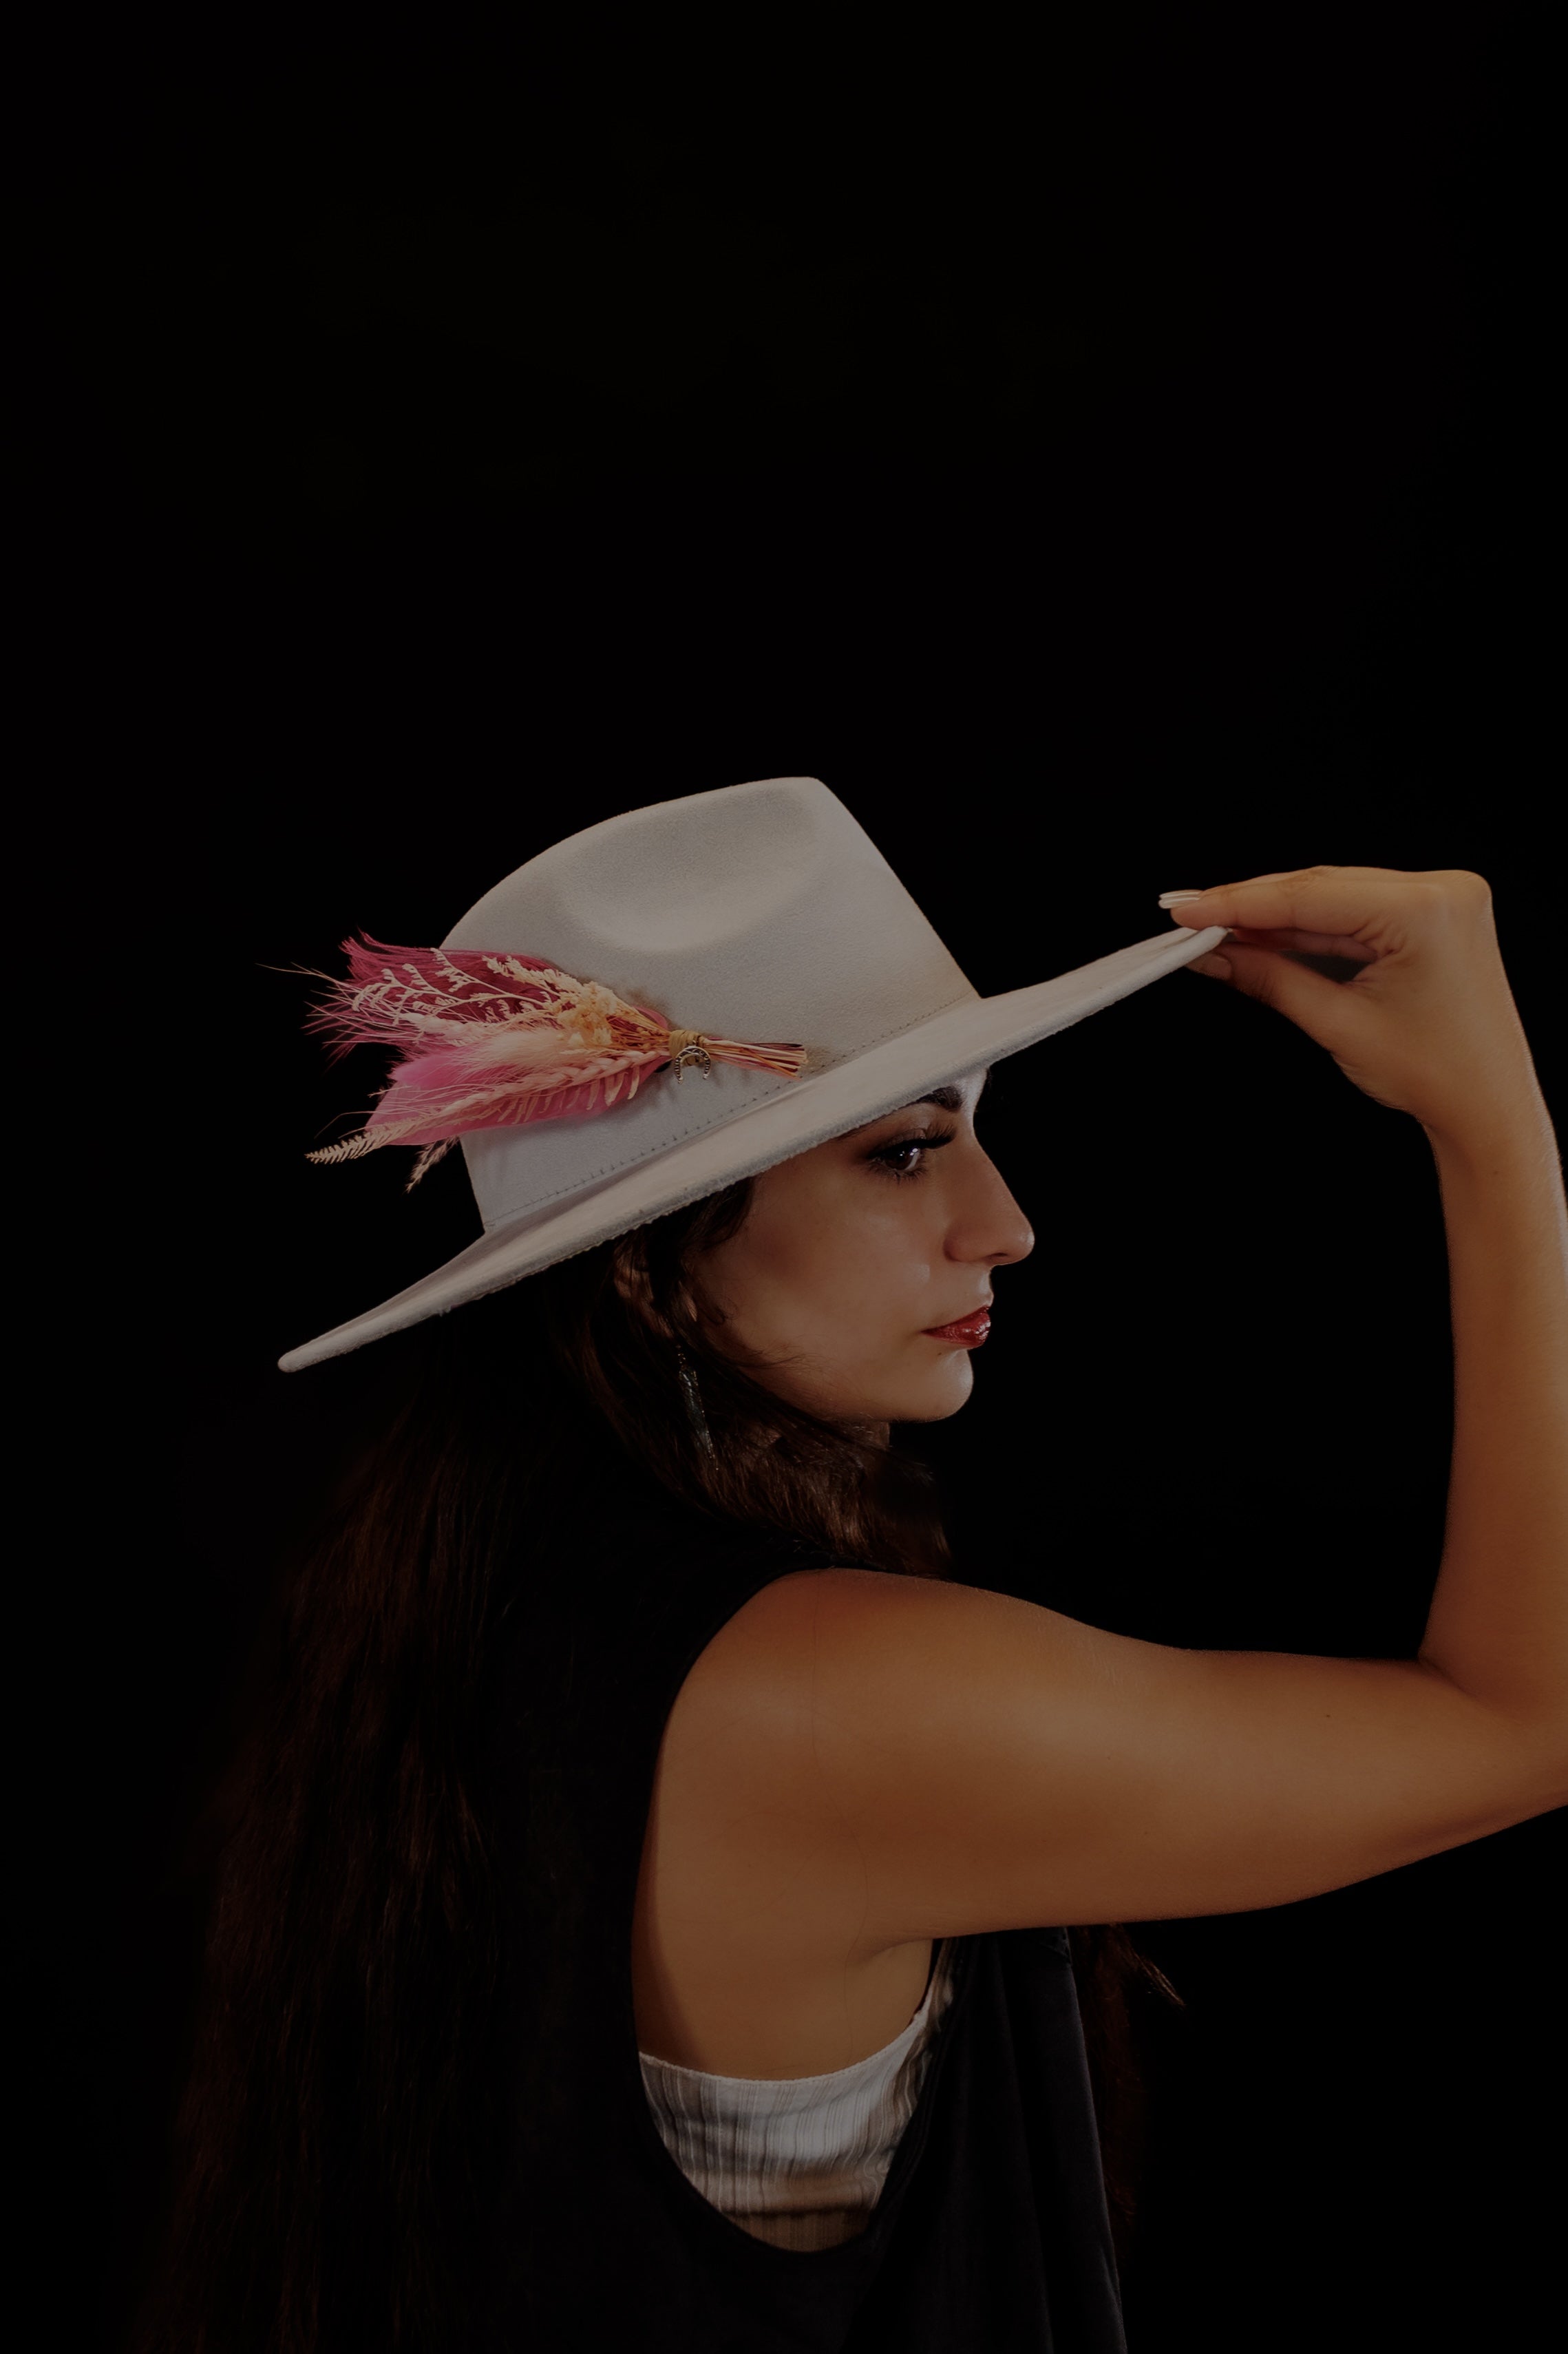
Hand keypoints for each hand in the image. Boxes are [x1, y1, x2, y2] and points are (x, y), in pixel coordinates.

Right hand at [1162, 866, 1539, 1145]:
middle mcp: (1441, 891)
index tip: (1188, 909)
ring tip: (1219, 929)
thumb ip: (1269, 978)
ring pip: (1335, 895)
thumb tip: (1214, 956)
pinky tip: (1268, 934)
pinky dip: (1312, 925)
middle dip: (1252, 906)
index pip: (1309, 894)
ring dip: (1278, 915)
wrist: (1489, 1108)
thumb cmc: (1437, 1074)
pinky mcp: (1435, 915)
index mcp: (1426, 910)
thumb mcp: (1337, 1023)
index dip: (1238, 903)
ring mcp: (1442, 900)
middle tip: (1192, 916)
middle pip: (1321, 886)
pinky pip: (1358, 911)